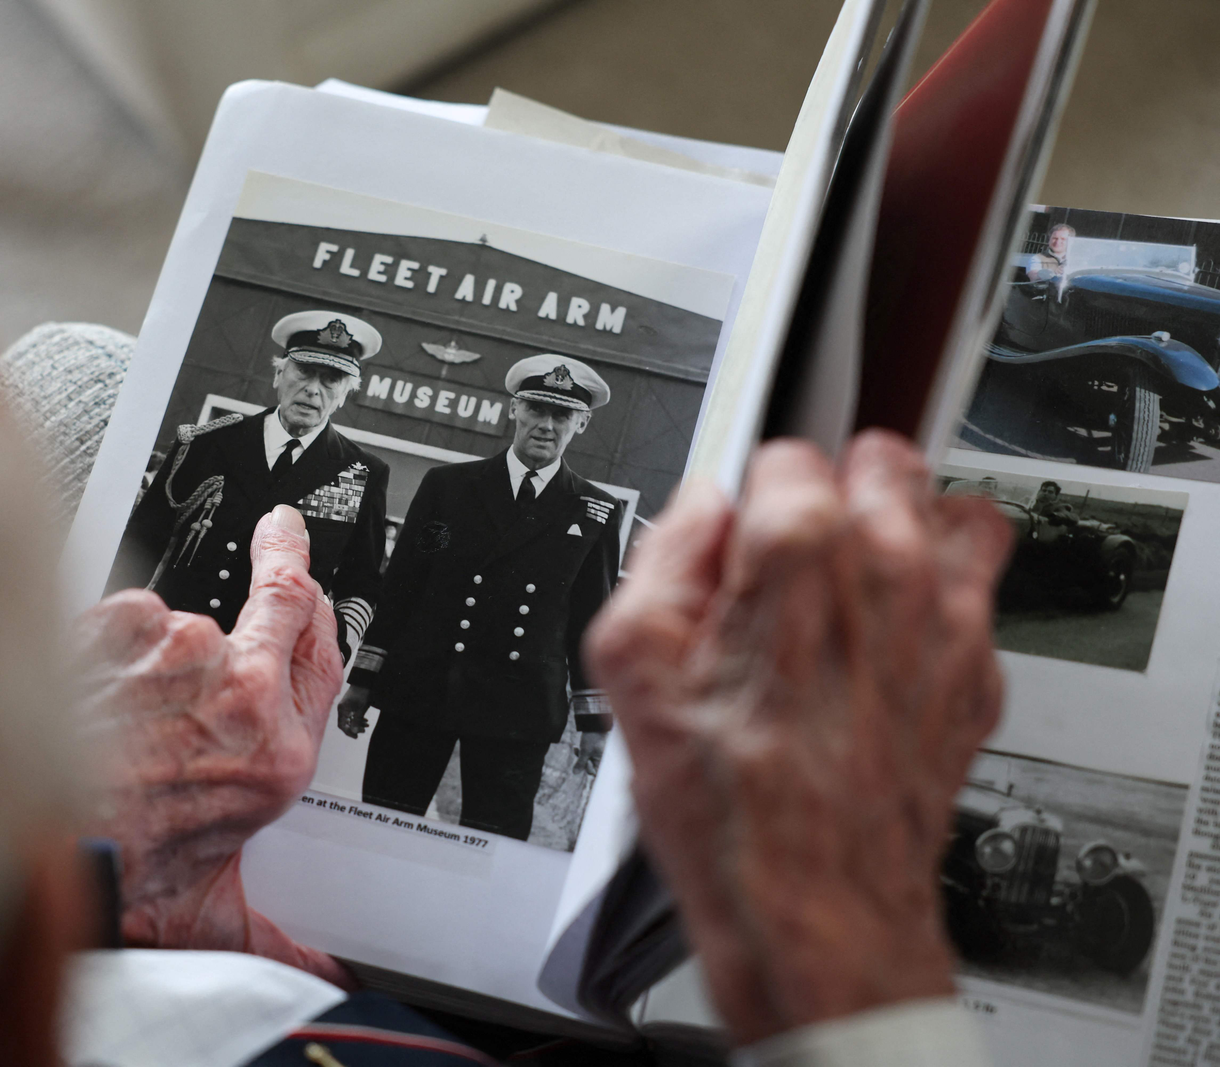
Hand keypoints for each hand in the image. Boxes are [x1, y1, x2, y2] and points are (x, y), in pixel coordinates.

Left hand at [71, 505, 351, 987]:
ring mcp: (179, 653)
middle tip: (275, 537)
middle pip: (274, 603)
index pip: (321, 646)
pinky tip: (96, 684)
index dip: (318, 598)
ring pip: (187, 619)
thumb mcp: (215, 914)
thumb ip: (279, 934)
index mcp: (274, 752)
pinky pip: (131, 612)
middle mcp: (237, 691)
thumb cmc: (120, 873)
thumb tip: (322, 981)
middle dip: (277, 565)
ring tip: (126, 708)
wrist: (29, 848)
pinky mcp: (122, 629)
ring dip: (162, 649)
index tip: (305, 565)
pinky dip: (115, 636)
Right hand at [337, 685, 371, 737]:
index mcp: (342, 709)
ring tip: (367, 725)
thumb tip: (354, 731)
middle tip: (364, 730)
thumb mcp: (361, 708)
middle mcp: (342, 708)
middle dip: (355, 728)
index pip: (342, 725)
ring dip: (358, 723)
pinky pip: (352, 715)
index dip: (348, 732)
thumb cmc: (363, 693)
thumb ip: (357, 720)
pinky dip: (359, 718)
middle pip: (346, 723)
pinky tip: (366, 721)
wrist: (365, 680)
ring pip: (350, 719)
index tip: (356, 736)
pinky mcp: (350, 704)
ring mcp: (346, 706)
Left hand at [574, 730, 605, 774]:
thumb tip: (575, 773)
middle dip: (582, 761)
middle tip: (581, 754)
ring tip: (577, 749)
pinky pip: (584, 755)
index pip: (595, 772)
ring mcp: (595, 754)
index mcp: (601, 760)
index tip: (587, 762)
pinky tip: (575, 747)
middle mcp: (599, 759)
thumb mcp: (585, 751)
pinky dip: (580, 752)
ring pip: (584, 760)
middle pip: (588, 767)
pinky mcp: (591, 750)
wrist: (593, 724)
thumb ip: (580, 763)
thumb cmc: (592, 738)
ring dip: (579, 756)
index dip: (589, 769)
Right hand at [585, 432, 1010, 1045]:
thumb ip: (657, 559)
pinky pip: (976, 592)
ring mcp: (946, 619)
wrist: (814, 908)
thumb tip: (692, 516)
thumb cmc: (732, 808)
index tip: (733, 545)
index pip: (784, 455)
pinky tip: (883, 646)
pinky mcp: (980, 671)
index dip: (747, 499)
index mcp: (798, 551)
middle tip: (790, 556)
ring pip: (947, 510)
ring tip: (850, 582)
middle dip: (831, 494)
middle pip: (880, 460)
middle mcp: (888, 568)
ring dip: (899, 531)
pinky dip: (936, 600)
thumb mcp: (630, 668)